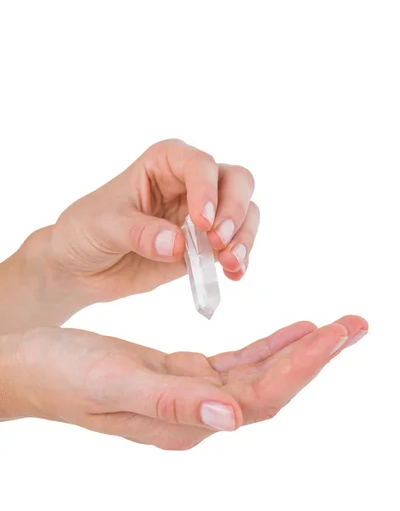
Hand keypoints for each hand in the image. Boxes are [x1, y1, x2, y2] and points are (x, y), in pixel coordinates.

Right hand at [0, 315, 367, 449]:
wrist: (27, 364)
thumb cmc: (60, 374)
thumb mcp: (113, 384)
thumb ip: (173, 403)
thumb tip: (234, 418)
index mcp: (182, 420)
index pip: (260, 398)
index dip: (301, 366)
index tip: (336, 334)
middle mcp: (194, 412)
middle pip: (271, 386)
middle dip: (316, 355)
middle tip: (356, 325)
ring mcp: (189, 392)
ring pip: (259, 372)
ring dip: (298, 348)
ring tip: (334, 326)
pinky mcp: (179, 371)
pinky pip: (236, 361)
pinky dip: (267, 344)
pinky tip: (290, 331)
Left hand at [48, 139, 258, 305]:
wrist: (81, 268)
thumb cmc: (86, 231)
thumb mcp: (104, 226)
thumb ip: (140, 232)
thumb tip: (177, 245)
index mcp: (164, 163)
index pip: (199, 164)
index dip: (207, 190)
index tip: (201, 223)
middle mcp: (190, 182)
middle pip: (236, 180)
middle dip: (235, 209)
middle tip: (218, 240)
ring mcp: (203, 213)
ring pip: (245, 211)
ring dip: (244, 237)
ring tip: (230, 263)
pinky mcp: (206, 244)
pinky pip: (236, 244)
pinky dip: (241, 258)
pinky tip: (233, 275)